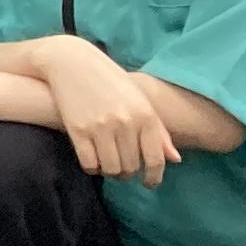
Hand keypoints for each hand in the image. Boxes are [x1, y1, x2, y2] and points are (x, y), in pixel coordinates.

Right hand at [39, 37, 174, 185]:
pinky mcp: (77, 130)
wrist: (71, 61)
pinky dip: (93, 168)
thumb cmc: (109, 80)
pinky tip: (94, 161)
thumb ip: (158, 131)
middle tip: (124, 170)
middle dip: (128, 173)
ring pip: (111, 168)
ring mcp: (100, 127)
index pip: (156, 159)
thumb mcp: (139, 100)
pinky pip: (89, 163)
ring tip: (109, 166)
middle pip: (131, 166)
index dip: (154, 177)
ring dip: (111, 172)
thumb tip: (175, 160)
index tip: (149, 183)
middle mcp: (125, 122)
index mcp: (146, 115)